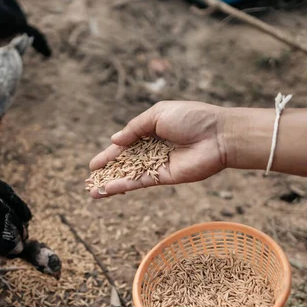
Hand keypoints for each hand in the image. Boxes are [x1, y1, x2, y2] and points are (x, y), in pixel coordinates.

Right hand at [88, 101, 228, 197]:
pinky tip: (108, 190)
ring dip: (111, 184)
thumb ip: (135, 128)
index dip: (109, 154)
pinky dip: (124, 186)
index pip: (124, 145)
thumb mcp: (158, 114)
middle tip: (88, 181)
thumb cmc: (192, 118)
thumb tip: (114, 139)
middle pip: (124, 163)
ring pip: (129, 176)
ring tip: (93, 192)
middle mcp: (152, 150)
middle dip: (107, 171)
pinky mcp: (164, 177)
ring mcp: (158, 165)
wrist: (218, 135)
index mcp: (151, 131)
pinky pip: (140, 182)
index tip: (93, 165)